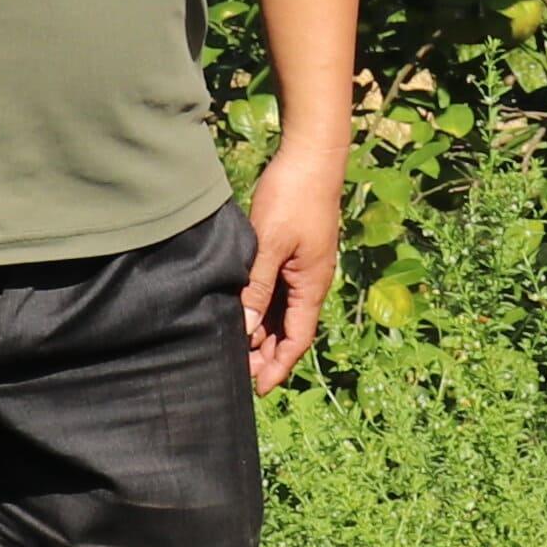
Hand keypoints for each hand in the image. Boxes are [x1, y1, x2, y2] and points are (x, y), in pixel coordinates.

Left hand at [239, 141, 342, 393]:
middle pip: (289, 330)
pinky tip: (241, 314)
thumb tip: (245, 331)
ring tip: (235, 352)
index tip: (259, 389)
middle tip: (237, 375)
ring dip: (262, 333)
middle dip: (266, 355)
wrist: (311, 156)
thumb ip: (256, 288)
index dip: (279, 366)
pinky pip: (277, 291)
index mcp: (311, 285)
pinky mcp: (292, 252)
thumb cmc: (293, 196)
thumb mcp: (269, 244)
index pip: (297, 339)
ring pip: (281, 312)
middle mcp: (310, 282)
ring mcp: (302, 267)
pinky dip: (260, 308)